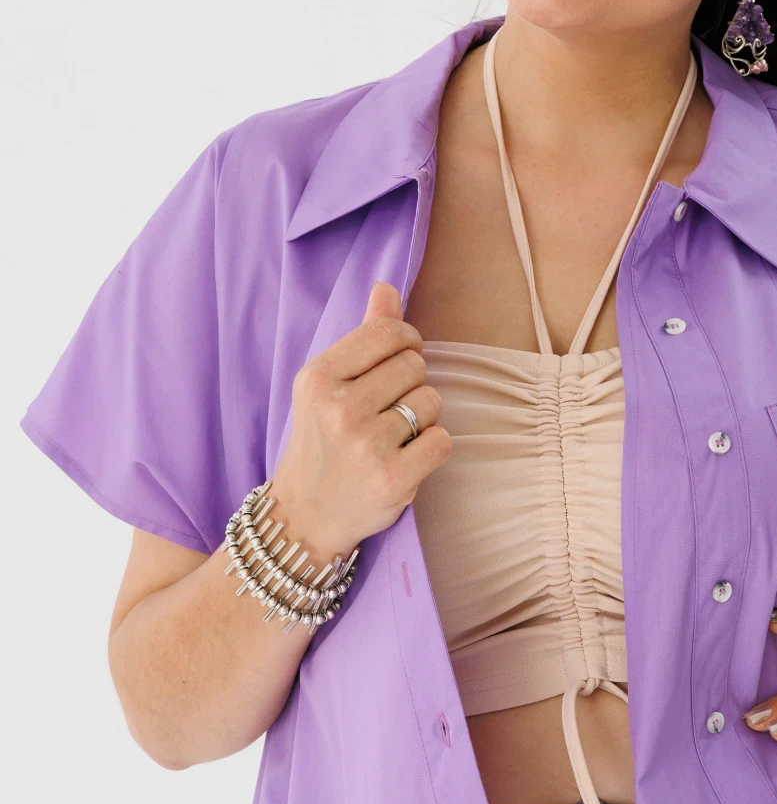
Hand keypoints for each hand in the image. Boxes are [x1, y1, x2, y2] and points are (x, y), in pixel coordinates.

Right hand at [267, 282, 451, 561]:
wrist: (305, 515)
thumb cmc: (320, 442)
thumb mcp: (327, 386)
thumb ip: (362, 337)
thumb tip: (387, 287)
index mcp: (318, 378)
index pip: (388, 332)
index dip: (406, 342)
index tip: (400, 360)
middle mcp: (340, 408)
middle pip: (415, 365)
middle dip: (411, 384)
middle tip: (388, 410)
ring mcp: (367, 445)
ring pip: (431, 401)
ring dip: (423, 418)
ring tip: (393, 436)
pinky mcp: (394, 478)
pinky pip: (443, 440)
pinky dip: (432, 448)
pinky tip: (407, 458)